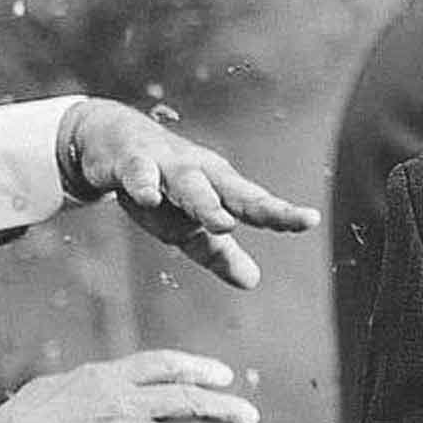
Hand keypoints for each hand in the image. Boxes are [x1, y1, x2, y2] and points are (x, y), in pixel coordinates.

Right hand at [0, 350, 257, 422]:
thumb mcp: (57, 387)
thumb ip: (92, 385)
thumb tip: (109, 383)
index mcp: (107, 378)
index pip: (165, 365)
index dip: (199, 369)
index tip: (223, 375)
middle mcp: (123, 404)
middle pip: (187, 400)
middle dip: (224, 407)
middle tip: (249, 414)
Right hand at [57, 100, 319, 287]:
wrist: (110, 140)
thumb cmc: (160, 186)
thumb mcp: (187, 225)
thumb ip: (219, 254)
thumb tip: (253, 281)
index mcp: (218, 186)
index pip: (254, 203)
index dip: (281, 213)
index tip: (311, 220)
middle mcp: (199, 172)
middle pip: (230, 190)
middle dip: (255, 207)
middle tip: (282, 222)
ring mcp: (165, 164)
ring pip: (189, 182)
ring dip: (206, 202)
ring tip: (222, 223)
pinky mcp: (130, 160)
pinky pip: (138, 171)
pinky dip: (143, 182)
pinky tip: (149, 197)